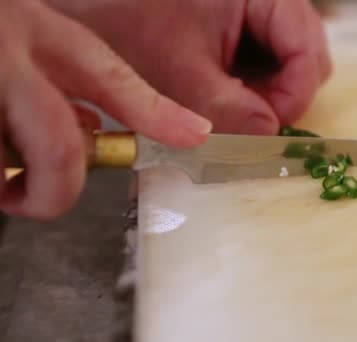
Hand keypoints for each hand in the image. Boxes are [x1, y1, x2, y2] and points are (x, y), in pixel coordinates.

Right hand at [0, 1, 211, 219]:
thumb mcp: (23, 36)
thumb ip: (61, 81)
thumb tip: (87, 133)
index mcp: (37, 33)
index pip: (111, 77)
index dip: (156, 112)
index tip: (194, 134)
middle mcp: (6, 55)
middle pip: (58, 149)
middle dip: (53, 192)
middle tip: (35, 198)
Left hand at [48, 0, 331, 134]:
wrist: (83, 2)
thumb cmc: (126, 18)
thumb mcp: (179, 70)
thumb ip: (229, 106)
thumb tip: (268, 137)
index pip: (307, 47)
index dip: (294, 94)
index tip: (269, 127)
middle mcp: (264, 1)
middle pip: (305, 56)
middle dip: (283, 96)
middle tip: (251, 122)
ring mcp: (253, 14)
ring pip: (286, 64)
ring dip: (267, 95)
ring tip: (230, 107)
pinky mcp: (238, 30)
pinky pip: (263, 64)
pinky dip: (250, 88)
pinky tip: (223, 96)